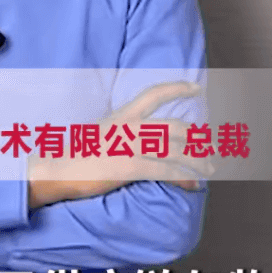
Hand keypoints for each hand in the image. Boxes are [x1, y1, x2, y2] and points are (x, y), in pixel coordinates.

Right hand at [26, 80, 215, 209]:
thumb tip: (145, 141)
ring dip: (198, 161)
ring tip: (211, 169)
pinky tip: (194, 184)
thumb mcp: (101, 133)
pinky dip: (184, 178)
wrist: (56, 168)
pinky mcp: (130, 167)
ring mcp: (131, 146)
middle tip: (215, 146)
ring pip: (176, 150)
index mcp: (122, 115)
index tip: (197, 88)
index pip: (155, 94)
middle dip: (199, 138)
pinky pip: (166, 171)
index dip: (178, 88)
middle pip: (175, 127)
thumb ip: (123, 132)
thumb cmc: (76, 154)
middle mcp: (130, 126)